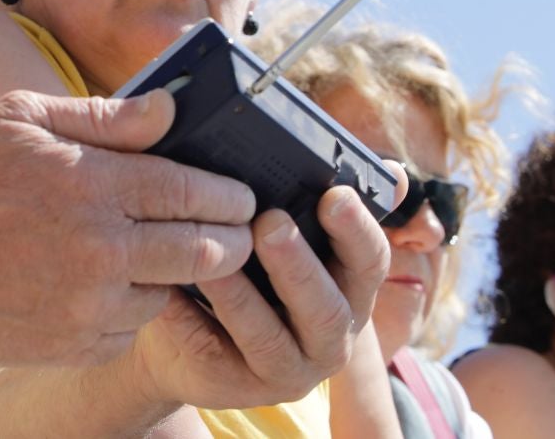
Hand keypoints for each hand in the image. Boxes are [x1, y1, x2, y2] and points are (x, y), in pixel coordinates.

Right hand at [0, 89, 257, 366]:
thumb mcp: (24, 117)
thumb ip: (104, 116)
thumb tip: (171, 108)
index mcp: (93, 184)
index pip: (194, 192)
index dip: (230, 194)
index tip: (242, 196)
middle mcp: (99, 249)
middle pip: (205, 251)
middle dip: (231, 240)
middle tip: (235, 232)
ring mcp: (86, 305)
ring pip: (170, 294)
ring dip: (175, 276)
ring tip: (160, 254)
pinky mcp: (72, 345)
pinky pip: (129, 329)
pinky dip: (130, 308)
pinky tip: (109, 284)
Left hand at [121, 182, 393, 409]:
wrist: (180, 329)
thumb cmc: (240, 264)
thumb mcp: (272, 232)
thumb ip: (312, 198)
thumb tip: (387, 168)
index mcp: (346, 289)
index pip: (370, 262)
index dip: (358, 230)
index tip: (333, 195)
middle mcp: (329, 335)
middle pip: (328, 308)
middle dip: (298, 265)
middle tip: (270, 223)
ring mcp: (288, 369)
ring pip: (270, 338)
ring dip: (241, 295)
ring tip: (213, 257)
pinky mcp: (239, 387)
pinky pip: (214, 354)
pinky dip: (190, 319)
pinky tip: (167, 289)